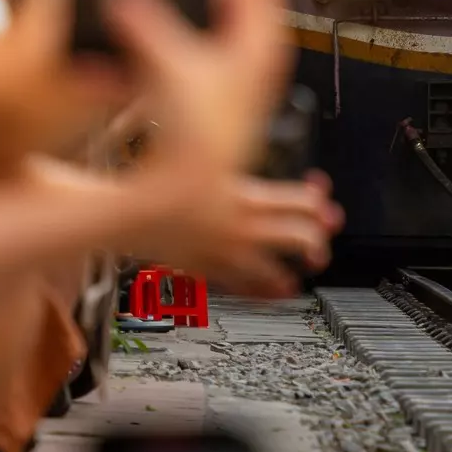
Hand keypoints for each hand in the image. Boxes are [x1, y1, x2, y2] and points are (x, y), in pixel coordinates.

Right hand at [166, 173, 342, 297]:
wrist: (129, 211)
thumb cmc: (164, 180)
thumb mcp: (211, 162)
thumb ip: (246, 172)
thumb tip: (273, 170)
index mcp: (245, 196)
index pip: (303, 201)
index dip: (319, 203)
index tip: (323, 206)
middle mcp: (242, 227)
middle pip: (300, 236)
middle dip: (317, 241)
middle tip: (320, 245)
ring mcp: (228, 252)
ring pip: (277, 268)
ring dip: (295, 269)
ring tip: (303, 269)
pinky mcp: (211, 271)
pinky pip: (247, 287)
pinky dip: (267, 289)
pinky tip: (278, 288)